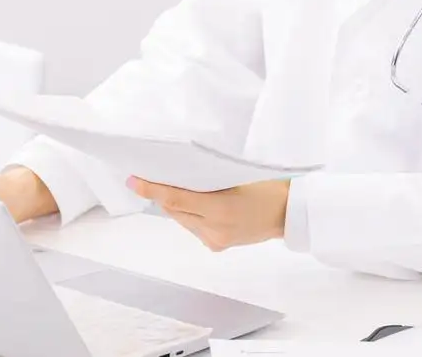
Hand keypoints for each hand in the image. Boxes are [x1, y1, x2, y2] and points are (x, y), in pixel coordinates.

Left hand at [127, 177, 290, 251]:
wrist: (287, 213)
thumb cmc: (268, 188)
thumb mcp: (238, 177)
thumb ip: (209, 180)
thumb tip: (179, 176)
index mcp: (222, 209)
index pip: (176, 199)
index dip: (152, 190)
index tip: (134, 181)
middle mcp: (215, 229)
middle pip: (175, 211)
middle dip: (162, 195)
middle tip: (149, 178)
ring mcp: (215, 239)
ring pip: (182, 220)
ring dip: (177, 205)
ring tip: (179, 189)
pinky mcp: (217, 245)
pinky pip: (193, 227)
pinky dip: (191, 215)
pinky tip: (200, 205)